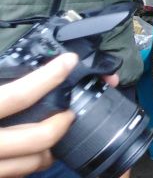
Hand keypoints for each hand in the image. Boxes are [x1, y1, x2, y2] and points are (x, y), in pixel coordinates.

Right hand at [0, 53, 76, 177]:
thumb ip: (0, 84)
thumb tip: (22, 68)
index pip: (17, 97)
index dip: (47, 79)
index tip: (69, 62)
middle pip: (36, 137)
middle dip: (60, 124)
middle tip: (69, 112)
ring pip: (32, 163)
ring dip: (50, 149)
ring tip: (57, 132)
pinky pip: (18, 173)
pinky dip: (32, 162)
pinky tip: (36, 151)